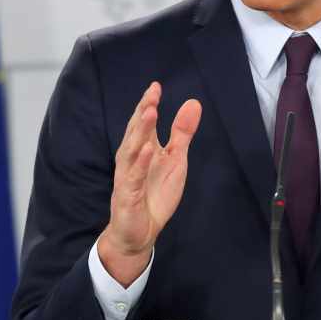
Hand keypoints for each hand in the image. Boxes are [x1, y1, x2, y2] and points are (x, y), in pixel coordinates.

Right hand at [97, 82, 202, 286]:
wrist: (140, 233)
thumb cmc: (154, 195)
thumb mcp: (175, 161)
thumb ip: (182, 133)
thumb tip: (192, 103)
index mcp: (142, 150)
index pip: (143, 123)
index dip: (148, 104)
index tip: (156, 86)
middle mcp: (132, 160)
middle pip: (135, 132)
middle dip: (143, 113)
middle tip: (152, 95)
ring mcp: (128, 177)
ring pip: (132, 151)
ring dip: (140, 132)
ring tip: (150, 113)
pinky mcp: (128, 196)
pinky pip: (134, 177)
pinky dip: (140, 163)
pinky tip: (148, 149)